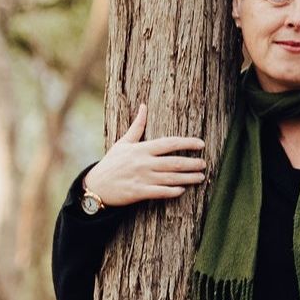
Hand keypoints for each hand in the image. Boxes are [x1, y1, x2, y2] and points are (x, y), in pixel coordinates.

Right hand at [83, 103, 206, 207]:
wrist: (95, 186)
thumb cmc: (111, 163)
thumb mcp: (123, 142)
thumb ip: (137, 126)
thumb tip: (144, 106)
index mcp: (141, 149)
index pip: (168, 143)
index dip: (187, 143)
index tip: (201, 144)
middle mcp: (143, 163)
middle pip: (173, 162)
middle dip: (191, 163)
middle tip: (204, 163)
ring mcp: (142, 178)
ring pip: (170, 178)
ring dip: (187, 178)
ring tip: (201, 177)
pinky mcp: (139, 192)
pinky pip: (160, 192)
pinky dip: (172, 191)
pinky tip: (182, 190)